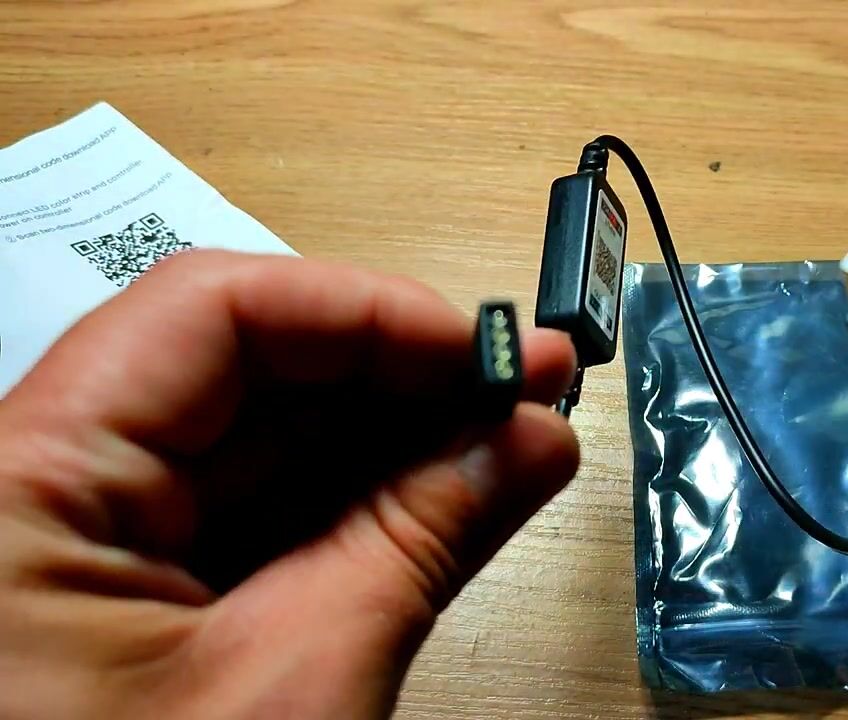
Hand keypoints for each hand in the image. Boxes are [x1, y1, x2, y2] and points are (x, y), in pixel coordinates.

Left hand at [0, 251, 577, 718]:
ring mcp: (92, 540)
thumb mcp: (295, 684)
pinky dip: (361, 503)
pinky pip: (260, 512)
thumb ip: (423, 536)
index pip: (213, 313)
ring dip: (398, 437)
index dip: (367, 309)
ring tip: (519, 439)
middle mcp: (44, 485)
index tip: (488, 346)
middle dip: (402, 372)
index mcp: (26, 480)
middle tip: (536, 385)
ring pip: (264, 440)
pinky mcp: (137, 592)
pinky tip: (455, 493)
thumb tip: (534, 435)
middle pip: (247, 367)